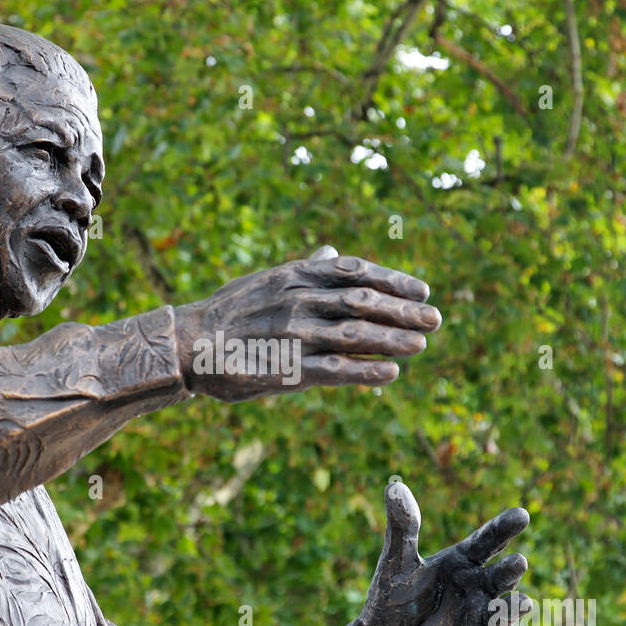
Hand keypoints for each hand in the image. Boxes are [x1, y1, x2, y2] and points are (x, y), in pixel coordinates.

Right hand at [173, 246, 440, 401]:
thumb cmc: (231, 312)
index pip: (356, 271)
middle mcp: (299, 299)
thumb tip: (332, 251)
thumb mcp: (266, 280)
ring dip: (394, 339)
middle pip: (364, 301)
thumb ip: (304, 269)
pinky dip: (366, 370)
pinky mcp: (286, 367)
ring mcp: (294, 333)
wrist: (190, 344)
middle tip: (436, 318)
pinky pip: (335, 369)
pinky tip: (390, 373)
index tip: (423, 290)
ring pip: (356, 333)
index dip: (394, 280)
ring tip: (421, 344)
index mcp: (296, 274)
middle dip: (404, 310)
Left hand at [357, 480, 532, 625]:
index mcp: (462, 562)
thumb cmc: (395, 595)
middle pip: (500, 576)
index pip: (487, 541)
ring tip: (523, 604)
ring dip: (512, 610)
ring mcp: (476, 619)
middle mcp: (477, 588)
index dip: (504, 528)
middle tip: (520, 562)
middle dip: (511, 571)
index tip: (521, 515)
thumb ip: (402, 526)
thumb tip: (394, 485)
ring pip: (501, 613)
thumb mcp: (396, 560)